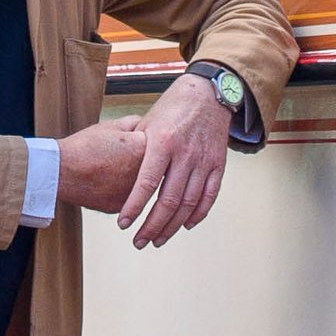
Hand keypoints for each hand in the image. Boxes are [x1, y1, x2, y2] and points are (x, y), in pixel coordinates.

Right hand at [52, 118, 147, 214]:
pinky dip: (119, 190)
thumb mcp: (111, 125)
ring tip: (111, 168)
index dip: (143, 143)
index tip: (133, 142)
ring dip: (132, 178)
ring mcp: (133, 193)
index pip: (158, 145)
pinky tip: (106, 181)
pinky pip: (126, 197)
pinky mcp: (120, 205)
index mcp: (145, 149)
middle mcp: (144, 173)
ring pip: (140, 184)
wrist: (60, 171)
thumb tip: (143, 125)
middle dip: (141, 161)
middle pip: (153, 167)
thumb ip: (134, 123)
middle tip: (121, 156)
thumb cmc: (83, 147)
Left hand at [117, 75, 231, 250]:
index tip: (123, 225)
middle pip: (168, 201)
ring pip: (188, 204)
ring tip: (158, 239)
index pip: (146, 183)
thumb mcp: (148, 121)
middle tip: (139, 241)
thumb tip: (118, 173)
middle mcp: (184, 153)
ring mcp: (203, 160)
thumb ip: (136, 148)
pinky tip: (186, 225)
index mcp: (163, 142)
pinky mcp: (218, 164)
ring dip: (172, 226)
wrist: (208, 93)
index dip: (134, 207)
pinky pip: (209, 196)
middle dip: (152, 226)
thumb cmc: (172, 107)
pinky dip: (198, 214)